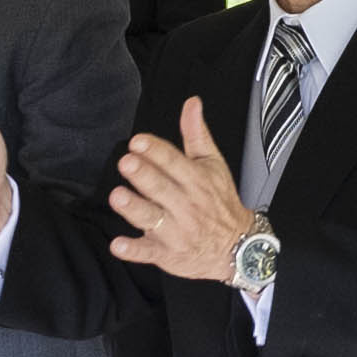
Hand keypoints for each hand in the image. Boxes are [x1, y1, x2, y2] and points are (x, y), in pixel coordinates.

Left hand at [112, 98, 263, 282]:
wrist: (238, 247)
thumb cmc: (220, 202)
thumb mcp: (213, 164)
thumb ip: (197, 134)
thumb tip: (191, 103)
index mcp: (196, 180)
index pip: (174, 162)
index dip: (155, 151)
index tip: (138, 141)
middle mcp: (186, 205)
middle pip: (161, 188)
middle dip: (143, 175)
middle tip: (126, 163)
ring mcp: (176, 231)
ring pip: (152, 218)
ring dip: (135, 208)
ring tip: (118, 197)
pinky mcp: (167, 254)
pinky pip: (148, 253)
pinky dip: (134, 250)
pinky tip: (119, 245)